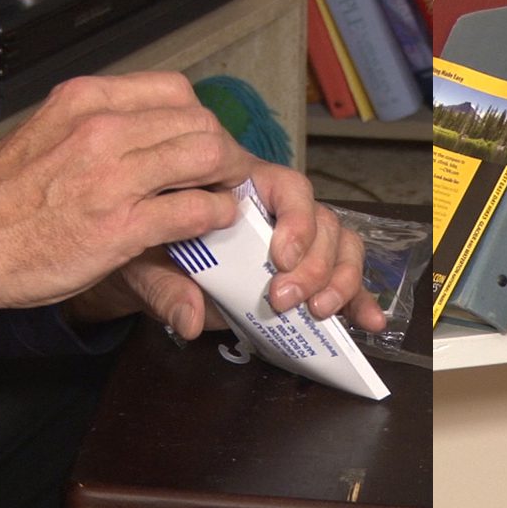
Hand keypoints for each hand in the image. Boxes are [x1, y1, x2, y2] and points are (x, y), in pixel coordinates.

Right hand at [0, 72, 254, 345]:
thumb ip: (96, 125)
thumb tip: (143, 126)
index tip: (203, 141)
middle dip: (222, 149)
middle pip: (199, 122)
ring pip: (206, 157)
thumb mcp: (48, 133)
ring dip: (227, 179)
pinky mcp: (121, 226)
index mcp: (84, 101)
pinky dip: (216, 215)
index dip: (200, 119)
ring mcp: (112, 177)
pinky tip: (212, 221)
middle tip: (223, 173)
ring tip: (223, 195)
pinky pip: (195, 210)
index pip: (174, 89)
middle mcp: (100, 129)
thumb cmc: (0, 201)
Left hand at [66, 163, 385, 338]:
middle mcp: (277, 212)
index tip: (280, 257)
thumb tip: (189, 320)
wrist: (137, 266)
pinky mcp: (305, 274)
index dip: (296, 219)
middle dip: (315, 262)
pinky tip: (369, 321)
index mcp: (241, 190)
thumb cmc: (139, 247)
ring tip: (318, 311)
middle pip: (323, 220)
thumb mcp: (140, 261)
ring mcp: (296, 243)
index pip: (287, 186)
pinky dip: (360, 300)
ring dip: (339, 279)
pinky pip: (344, 279)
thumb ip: (164, 285)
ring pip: (341, 245)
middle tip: (286, 298)